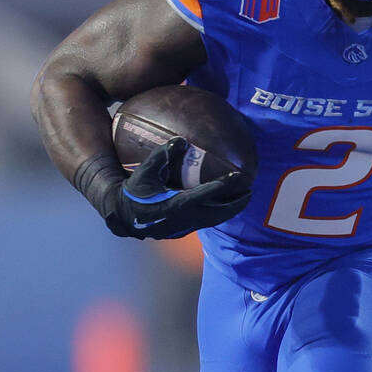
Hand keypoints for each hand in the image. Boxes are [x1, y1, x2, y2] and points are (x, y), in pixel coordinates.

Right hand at [77, 138, 252, 239]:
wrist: (121, 214)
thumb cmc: (133, 190)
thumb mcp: (145, 171)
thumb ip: (163, 155)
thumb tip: (181, 139)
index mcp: (173, 205)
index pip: (203, 196)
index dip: (222, 187)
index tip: (238, 178)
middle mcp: (181, 220)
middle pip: (216, 213)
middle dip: (235, 203)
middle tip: (251, 191)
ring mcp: (182, 228)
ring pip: (213, 220)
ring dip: (229, 210)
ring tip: (244, 198)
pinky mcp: (182, 231)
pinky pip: (205, 222)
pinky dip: (218, 214)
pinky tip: (226, 205)